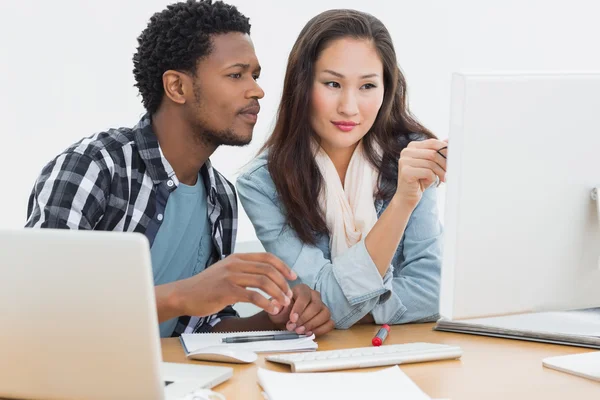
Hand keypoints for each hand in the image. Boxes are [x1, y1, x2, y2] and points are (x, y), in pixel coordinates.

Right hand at [175, 253, 296, 317]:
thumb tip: (266, 277)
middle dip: (283, 283)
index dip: (283, 266)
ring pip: (263, 281)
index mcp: (238, 258)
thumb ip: (244, 271)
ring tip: (283, 303)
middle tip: (289, 295)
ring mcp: (230, 276)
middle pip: (268, 269)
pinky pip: (252, 295)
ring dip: (277, 293)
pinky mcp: (226, 290)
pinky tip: (271, 309)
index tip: (293, 276)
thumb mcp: (226, 272)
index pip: (267, 257)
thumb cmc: (206, 287)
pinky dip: (266, 303)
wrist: (184, 294)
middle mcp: (235, 264)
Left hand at [275, 284, 334, 336]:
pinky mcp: (326, 318)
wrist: (285, 321)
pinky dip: (320, 330)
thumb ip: (277, 306)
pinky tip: (309, 333)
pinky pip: (330, 323)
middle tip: (294, 328)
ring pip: (325, 314)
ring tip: (300, 331)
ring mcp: (322, 306)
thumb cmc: (282, 312)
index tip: (292, 319)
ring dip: (313, 324)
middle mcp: (315, 296)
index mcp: (302, 289)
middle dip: (304, 319)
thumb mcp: (277, 309)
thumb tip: (277, 303)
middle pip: (316, 306)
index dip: (299, 308)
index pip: (305, 296)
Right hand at [394, 138, 447, 207]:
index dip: (445, 151)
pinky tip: (429, 182)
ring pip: (431, 163)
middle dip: (444, 163)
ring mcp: (404, 161)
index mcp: (412, 146)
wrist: (407, 196)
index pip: (433, 143)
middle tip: (450, 172)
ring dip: (440, 172)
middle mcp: (406, 151)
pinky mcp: (406, 172)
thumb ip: (437, 152)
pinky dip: (432, 179)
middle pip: (433, 153)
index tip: (453, 160)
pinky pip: (427, 172)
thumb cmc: (420, 179)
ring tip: (443, 178)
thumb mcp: (430, 164)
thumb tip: (450, 140)